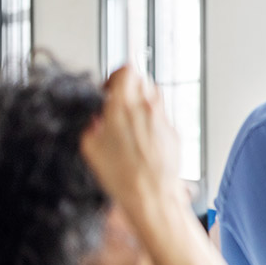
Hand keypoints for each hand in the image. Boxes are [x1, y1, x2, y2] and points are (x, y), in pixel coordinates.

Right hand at [79, 65, 181, 209]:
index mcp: (123, 107)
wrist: (152, 195)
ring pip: (155, 95)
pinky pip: (163, 116)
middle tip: (120, 102)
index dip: (116, 75)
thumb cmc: (123, 176)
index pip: (126, 70)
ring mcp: (163, 119)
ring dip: (143, 100)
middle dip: (130, 87)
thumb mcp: (91, 148)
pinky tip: (144, 138)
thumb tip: (97, 119)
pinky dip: (153, 119)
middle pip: (142, 79)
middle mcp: (146, 109)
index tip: (110, 88)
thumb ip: (93, 125)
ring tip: (132, 119)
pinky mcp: (174, 131)